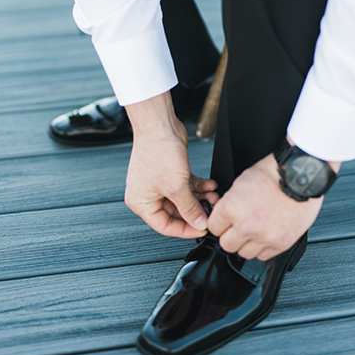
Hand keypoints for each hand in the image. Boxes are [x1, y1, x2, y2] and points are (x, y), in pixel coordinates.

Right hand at [125, 92, 218, 238]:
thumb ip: (189, 208)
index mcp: (141, 202)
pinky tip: (209, 185)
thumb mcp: (176, 187)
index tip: (201, 228)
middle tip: (210, 211)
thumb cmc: (157, 150)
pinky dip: (198, 186)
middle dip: (196, 210)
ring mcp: (159, 182)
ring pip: (183, 198)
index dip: (185, 229)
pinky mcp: (169, 172)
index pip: (165, 226)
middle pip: (176, 212)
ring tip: (213, 197)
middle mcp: (148, 193)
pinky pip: (185, 186)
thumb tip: (199, 223)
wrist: (160, 124)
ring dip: (200, 198)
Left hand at [208, 152, 324, 259]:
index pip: (213, 228)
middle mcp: (246, 226)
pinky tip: (266, 234)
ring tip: (254, 230)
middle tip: (238, 227)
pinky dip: (263, 247)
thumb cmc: (273, 173)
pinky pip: (264, 256)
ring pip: (244, 254)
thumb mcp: (241, 182)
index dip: (219, 223)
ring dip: (247, 243)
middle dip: (230, 236)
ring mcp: (264, 237)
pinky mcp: (281, 244)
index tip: (224, 222)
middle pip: (226, 245)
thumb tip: (226, 216)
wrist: (299, 176)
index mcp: (232, 208)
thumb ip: (230, 203)